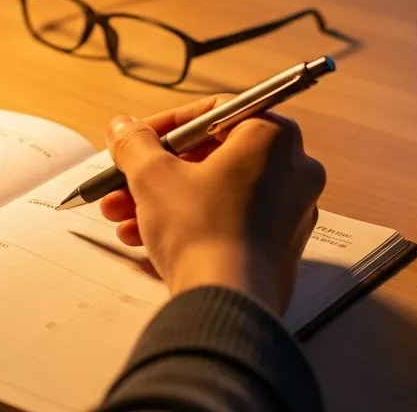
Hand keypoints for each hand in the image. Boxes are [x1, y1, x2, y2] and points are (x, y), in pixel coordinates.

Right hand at [99, 95, 325, 313]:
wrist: (227, 304)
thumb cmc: (200, 231)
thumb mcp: (152, 175)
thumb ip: (135, 143)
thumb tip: (123, 128)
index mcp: (273, 138)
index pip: (214, 113)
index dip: (166, 125)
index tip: (138, 139)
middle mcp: (294, 170)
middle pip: (212, 156)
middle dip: (158, 171)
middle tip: (124, 181)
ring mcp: (292, 212)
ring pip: (216, 192)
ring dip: (164, 199)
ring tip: (122, 216)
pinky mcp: (281, 248)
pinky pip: (230, 222)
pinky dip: (190, 224)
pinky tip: (145, 239)